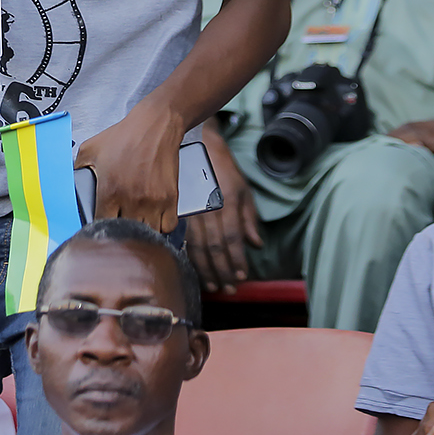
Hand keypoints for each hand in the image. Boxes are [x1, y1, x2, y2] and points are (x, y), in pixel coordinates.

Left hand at [73, 102, 183, 232]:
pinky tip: (154, 217)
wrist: (156, 125)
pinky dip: (162, 226)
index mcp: (110, 190)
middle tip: (120, 223)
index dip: (100, 229)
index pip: (102, 226)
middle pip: (126, 233)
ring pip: (149, 233)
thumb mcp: (91, 148)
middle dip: (121, 232)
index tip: (102, 226)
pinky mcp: (170, 198)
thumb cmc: (125, 136)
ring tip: (137, 221)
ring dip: (142, 231)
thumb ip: (77, 168)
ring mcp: (153, 201)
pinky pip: (168, 226)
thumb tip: (68, 183)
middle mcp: (132, 199)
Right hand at [185, 123, 261, 292]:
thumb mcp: (243, 189)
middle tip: (230, 289)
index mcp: (226, 202)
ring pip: (197, 247)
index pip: (233, 239)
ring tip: (213, 285)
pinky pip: (183, 239)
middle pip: (215, 248)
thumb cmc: (223, 168)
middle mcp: (207, 208)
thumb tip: (256, 245)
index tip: (242, 277)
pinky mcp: (177, 211)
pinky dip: (189, 257)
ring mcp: (189, 210)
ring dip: (206, 270)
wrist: (196, 145)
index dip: (237, 260)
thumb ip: (249, 218)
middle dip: (223, 271)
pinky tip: (194, 270)